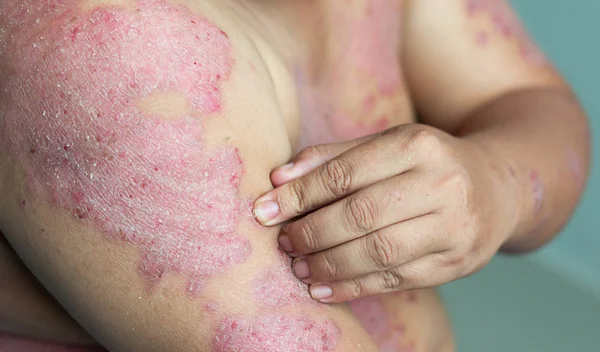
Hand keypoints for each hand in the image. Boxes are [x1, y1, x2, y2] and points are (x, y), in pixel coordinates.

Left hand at [253, 124, 517, 302]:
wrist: (498, 187)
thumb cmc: (428, 163)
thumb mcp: (388, 145)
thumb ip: (333, 157)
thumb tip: (278, 178)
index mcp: (418, 146)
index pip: (344, 174)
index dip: (299, 195)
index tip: (263, 210)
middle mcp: (442, 185)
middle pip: (360, 215)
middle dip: (311, 233)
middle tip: (283, 242)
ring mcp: (454, 228)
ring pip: (378, 252)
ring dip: (328, 264)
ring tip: (298, 267)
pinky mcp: (456, 263)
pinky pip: (395, 280)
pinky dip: (352, 287)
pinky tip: (322, 288)